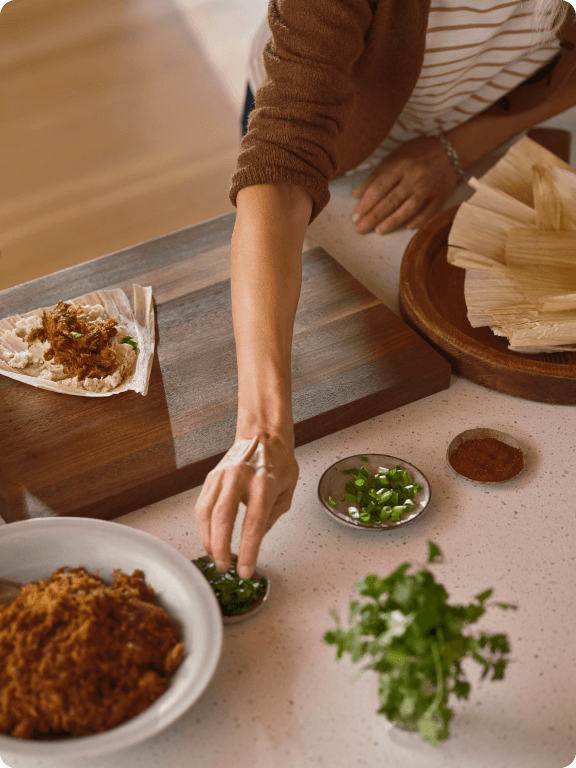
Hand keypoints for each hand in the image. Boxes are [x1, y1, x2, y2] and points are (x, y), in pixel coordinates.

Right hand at [194, 434, 298, 578]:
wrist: (262, 434)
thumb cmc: (278, 460)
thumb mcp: (288, 489)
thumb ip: (273, 516)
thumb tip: (257, 539)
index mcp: (264, 484)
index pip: (253, 524)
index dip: (248, 551)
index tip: (245, 570)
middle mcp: (240, 479)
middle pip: (223, 518)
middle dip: (221, 548)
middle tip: (224, 566)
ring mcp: (222, 476)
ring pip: (206, 513)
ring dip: (208, 540)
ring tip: (215, 557)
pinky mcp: (211, 477)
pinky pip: (201, 506)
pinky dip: (202, 526)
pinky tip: (209, 537)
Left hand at [350, 136, 458, 234]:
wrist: (450, 150)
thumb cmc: (417, 154)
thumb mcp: (393, 158)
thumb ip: (375, 177)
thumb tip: (356, 195)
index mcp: (400, 165)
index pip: (379, 187)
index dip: (366, 203)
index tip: (355, 216)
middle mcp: (413, 177)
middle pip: (391, 200)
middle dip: (374, 216)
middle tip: (360, 229)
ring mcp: (428, 187)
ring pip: (409, 208)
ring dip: (393, 221)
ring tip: (379, 231)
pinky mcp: (441, 196)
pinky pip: (429, 211)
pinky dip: (419, 220)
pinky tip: (407, 227)